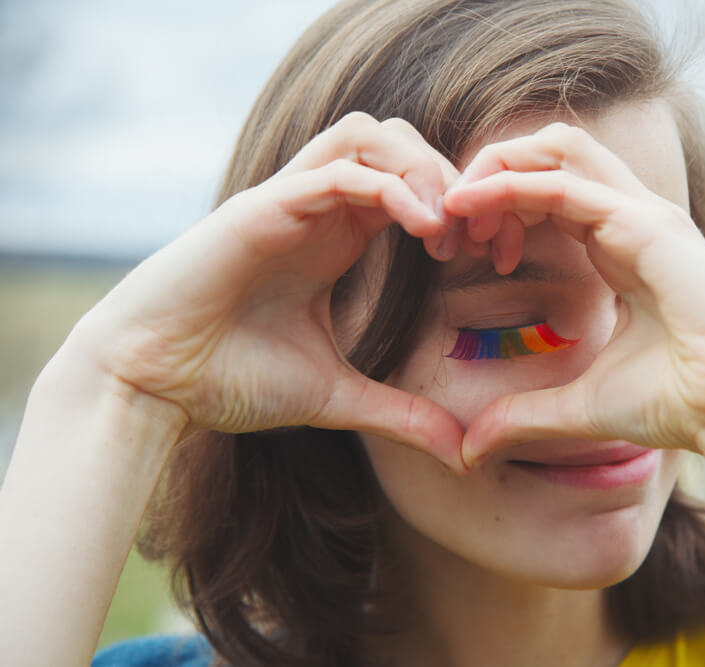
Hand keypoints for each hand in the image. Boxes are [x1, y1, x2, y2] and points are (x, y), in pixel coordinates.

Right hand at [64, 113, 465, 468]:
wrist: (152, 384)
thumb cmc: (231, 380)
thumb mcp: (337, 397)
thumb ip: (400, 414)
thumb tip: (461, 453)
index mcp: (338, 237)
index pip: (413, 184)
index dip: (461, 206)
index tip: (494, 253)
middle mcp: (317, 210)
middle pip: (398, 140)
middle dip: (449, 175)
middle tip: (478, 234)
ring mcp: (289, 203)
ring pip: (366, 136)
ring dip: (418, 168)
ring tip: (445, 226)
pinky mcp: (261, 210)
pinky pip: (334, 171)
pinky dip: (384, 186)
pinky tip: (419, 227)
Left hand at [445, 122, 704, 465]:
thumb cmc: (681, 403)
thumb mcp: (579, 407)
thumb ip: (523, 417)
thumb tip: (471, 451)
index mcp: (620, 246)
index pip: (548, 192)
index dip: (497, 208)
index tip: (461, 252)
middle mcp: (631, 219)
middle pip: (549, 153)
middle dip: (488, 174)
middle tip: (448, 223)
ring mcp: (642, 215)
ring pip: (555, 149)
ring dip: (494, 169)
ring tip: (452, 209)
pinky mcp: (646, 226)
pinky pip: (563, 185)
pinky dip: (509, 187)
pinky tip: (467, 208)